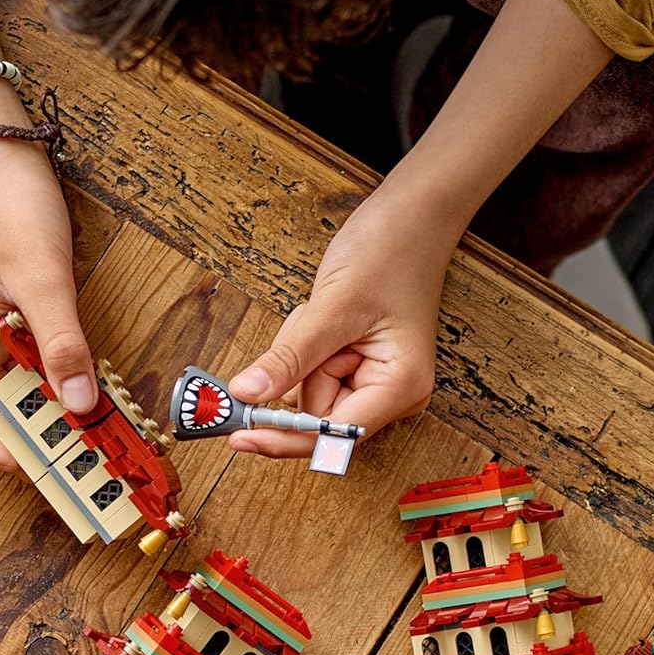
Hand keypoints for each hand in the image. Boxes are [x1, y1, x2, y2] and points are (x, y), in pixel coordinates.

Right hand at [0, 145, 95, 468]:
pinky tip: (68, 383)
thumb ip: (62, 346)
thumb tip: (78, 403)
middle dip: (10, 437)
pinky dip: (37, 386)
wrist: (3, 158)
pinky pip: (8, 375)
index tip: (16, 452)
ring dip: (28, 413)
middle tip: (59, 444)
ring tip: (71, 417)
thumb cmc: (8, 203)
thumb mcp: (44, 280)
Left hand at [224, 176, 455, 458]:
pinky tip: (324, 318)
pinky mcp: (357, 369)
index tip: (241, 437)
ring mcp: (374, 382)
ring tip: (326, 314)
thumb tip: (248, 394)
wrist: (412, 216)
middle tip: (315, 326)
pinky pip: (312, 373)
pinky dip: (306, 347)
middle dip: (302, 371)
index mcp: (399, 387)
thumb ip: (289, 358)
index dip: (285, 438)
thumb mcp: (333, 307)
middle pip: (317, 415)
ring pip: (308, 393)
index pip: (332, 436)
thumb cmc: (391, 251)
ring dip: (301, 354)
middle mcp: (391, 394)